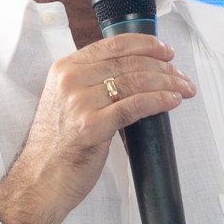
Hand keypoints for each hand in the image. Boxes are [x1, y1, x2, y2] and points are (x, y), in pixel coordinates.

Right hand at [0, 33, 195, 223]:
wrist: (39, 179)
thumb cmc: (57, 145)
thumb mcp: (66, 101)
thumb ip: (91, 83)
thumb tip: (133, 74)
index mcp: (65, 69)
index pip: (113, 45)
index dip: (146, 44)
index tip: (166, 51)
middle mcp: (70, 80)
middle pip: (129, 63)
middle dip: (164, 67)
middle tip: (182, 76)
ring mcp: (80, 102)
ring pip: (136, 82)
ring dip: (168, 83)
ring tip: (184, 89)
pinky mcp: (92, 126)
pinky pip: (135, 106)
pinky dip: (158, 101)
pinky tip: (172, 101)